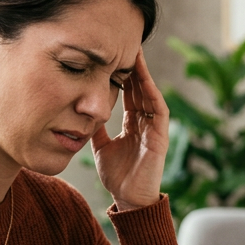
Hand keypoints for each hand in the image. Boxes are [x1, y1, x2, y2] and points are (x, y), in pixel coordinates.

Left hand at [91, 51, 169, 210]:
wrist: (128, 199)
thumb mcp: (100, 147)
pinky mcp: (160, 136)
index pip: (128, 93)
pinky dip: (152, 93)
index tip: (111, 55)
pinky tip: (145, 79)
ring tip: (135, 54)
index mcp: (132, 124)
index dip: (121, 75)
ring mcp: (154, 128)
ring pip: (149, 94)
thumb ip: (96, 129)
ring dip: (143, 75)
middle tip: (124, 44)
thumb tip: (83, 112)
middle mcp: (144, 122)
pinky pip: (158, 109)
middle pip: (139, 88)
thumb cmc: (117, 176)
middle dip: (133, 67)